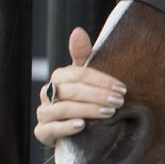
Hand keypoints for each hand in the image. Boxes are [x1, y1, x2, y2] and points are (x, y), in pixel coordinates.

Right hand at [33, 27, 127, 145]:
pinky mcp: (43, 132)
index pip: (79, 74)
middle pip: (73, 91)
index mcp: (59, 77)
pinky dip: (66, 127)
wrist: (73, 129)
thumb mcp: (85, 76)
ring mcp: (44, 113)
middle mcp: (47, 93)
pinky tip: (82, 126)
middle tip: (119, 101)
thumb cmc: (81, 98)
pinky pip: (51, 129)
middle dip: (98, 95)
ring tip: (109, 112)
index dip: (102, 80)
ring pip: (63, 109)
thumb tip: (78, 31)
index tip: (122, 88)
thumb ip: (83, 55)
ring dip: (88, 110)